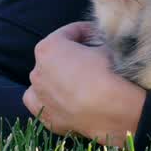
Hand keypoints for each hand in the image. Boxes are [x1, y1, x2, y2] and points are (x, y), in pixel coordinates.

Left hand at [22, 21, 145, 146]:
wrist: (112, 108)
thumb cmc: (108, 72)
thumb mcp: (106, 46)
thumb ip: (96, 42)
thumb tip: (98, 45)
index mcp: (49, 47)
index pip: (69, 32)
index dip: (86, 31)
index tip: (98, 35)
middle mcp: (37, 71)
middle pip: (54, 57)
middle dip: (71, 56)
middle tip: (91, 59)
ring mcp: (39, 96)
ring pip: (44, 81)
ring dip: (57, 78)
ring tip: (78, 81)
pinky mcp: (46, 118)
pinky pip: (43, 104)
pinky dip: (51, 100)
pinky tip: (67, 100)